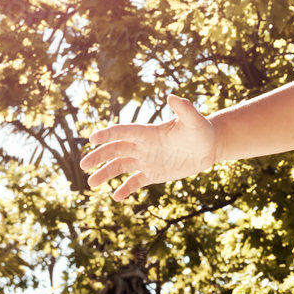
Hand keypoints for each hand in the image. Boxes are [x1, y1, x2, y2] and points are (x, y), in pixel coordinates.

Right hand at [80, 95, 217, 200]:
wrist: (209, 146)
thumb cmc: (202, 130)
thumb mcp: (194, 121)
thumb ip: (184, 109)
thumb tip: (172, 96)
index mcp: (148, 132)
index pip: (123, 132)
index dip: (108, 135)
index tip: (92, 139)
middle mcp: (143, 146)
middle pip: (115, 150)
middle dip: (99, 157)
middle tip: (83, 164)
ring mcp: (147, 160)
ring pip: (120, 167)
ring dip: (105, 174)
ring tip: (91, 184)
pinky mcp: (154, 174)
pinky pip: (136, 182)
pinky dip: (125, 189)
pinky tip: (116, 197)